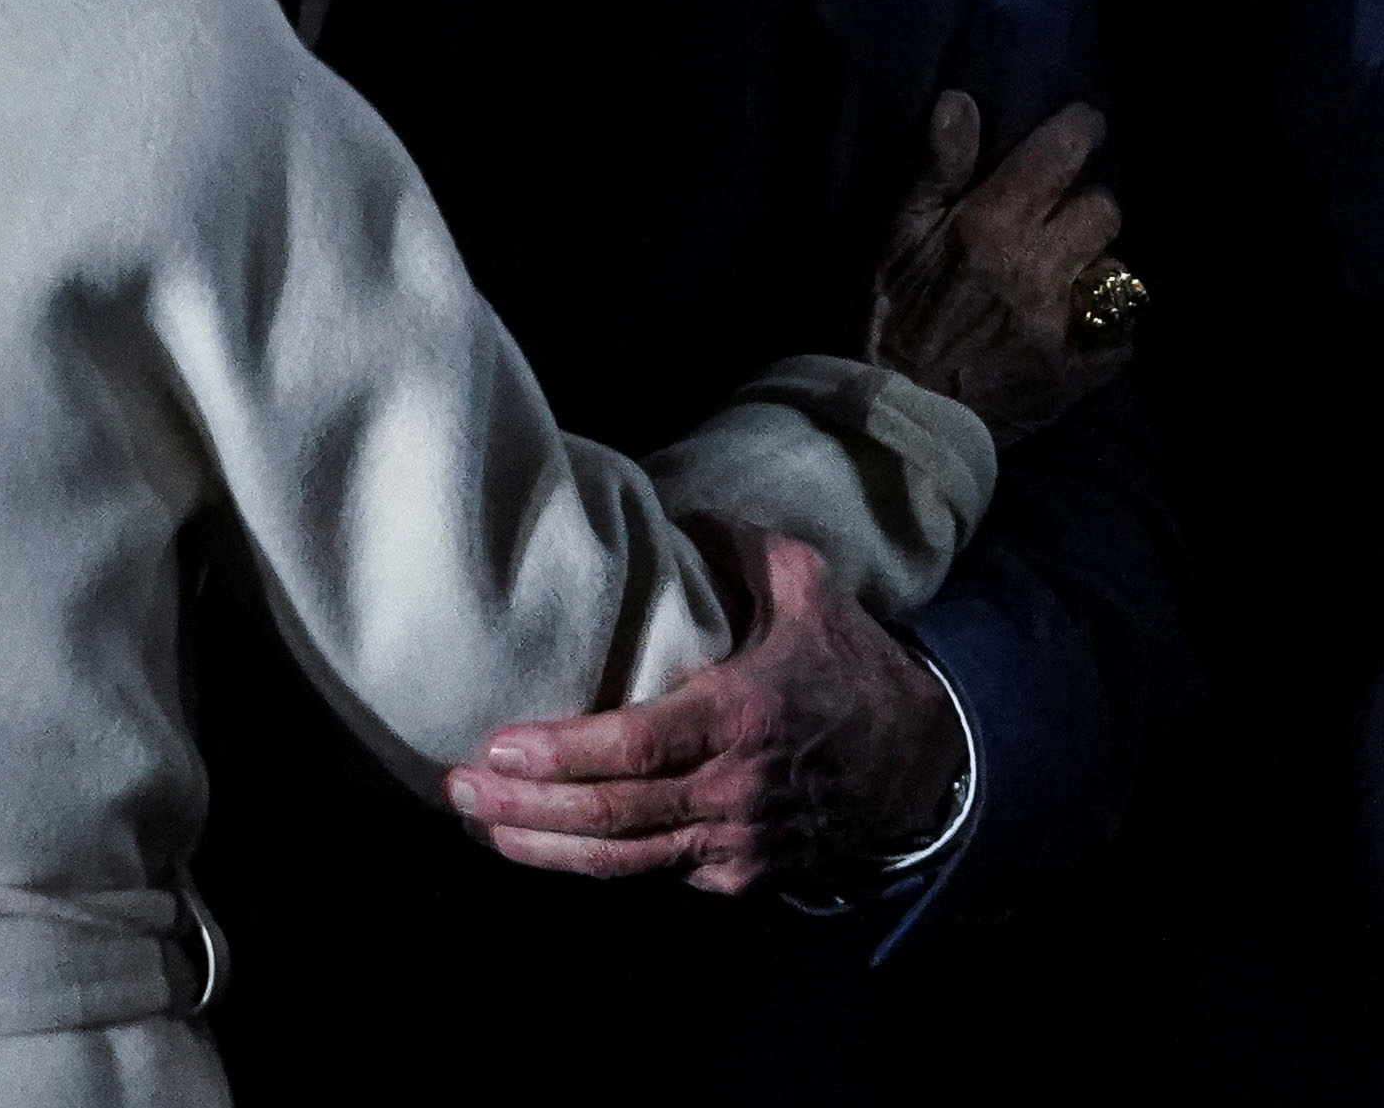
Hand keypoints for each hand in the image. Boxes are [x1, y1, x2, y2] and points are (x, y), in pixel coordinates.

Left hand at [438, 525, 969, 891]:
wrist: (925, 763)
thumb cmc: (853, 665)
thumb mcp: (807, 585)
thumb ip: (737, 544)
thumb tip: (670, 508)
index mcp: (742, 714)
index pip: (633, 746)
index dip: (559, 754)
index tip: (495, 745)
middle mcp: (733, 790)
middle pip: (611, 816)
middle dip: (525, 807)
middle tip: (459, 786)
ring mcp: (738, 843)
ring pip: (625, 861)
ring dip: (544, 848)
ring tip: (480, 821)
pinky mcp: (741, 876)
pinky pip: (657, 874)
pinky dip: (597, 865)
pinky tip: (543, 842)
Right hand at [867, 92, 1133, 444]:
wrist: (884, 420)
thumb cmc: (875, 320)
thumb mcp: (888, 236)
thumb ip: (932, 169)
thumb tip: (963, 101)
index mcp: (992, 225)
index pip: (1060, 155)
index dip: (1079, 131)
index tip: (1083, 125)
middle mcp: (1040, 268)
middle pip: (1102, 210)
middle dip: (1085, 203)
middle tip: (1058, 214)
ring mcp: (1064, 325)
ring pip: (1116, 270)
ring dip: (1093, 264)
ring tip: (1065, 273)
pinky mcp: (1075, 374)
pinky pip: (1121, 336)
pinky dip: (1107, 326)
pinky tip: (1079, 326)